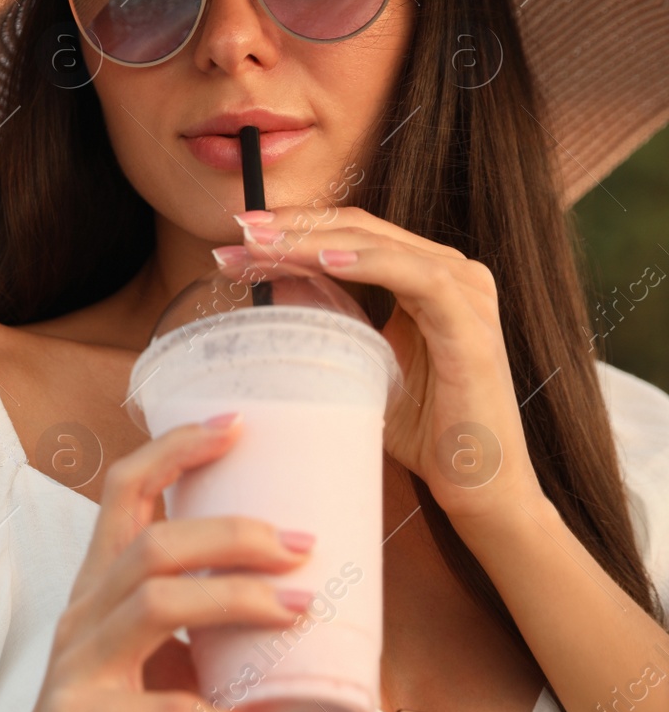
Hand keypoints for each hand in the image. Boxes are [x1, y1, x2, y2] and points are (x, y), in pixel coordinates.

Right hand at [0, 415, 313, 711]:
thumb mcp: (145, 657)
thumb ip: (195, 621)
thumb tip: (297, 587)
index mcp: (97, 588)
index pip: (123, 493)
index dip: (175, 451)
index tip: (238, 426)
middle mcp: (81, 617)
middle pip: (152, 547)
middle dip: (233, 535)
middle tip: (302, 544)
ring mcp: (77, 670)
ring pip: (156, 607)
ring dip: (239, 601)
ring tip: (303, 608)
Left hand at [219, 205, 545, 520]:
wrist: (474, 484)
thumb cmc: (421, 428)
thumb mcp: (358, 360)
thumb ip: (327, 315)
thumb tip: (272, 278)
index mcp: (424, 276)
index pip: (350, 235)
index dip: (295, 227)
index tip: (237, 234)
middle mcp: (450, 274)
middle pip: (361, 230)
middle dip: (295, 227)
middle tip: (239, 230)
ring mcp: (466, 295)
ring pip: (381, 245)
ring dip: (317, 241)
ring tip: (266, 244)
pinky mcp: (473, 326)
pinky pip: (419, 279)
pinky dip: (370, 264)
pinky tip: (325, 260)